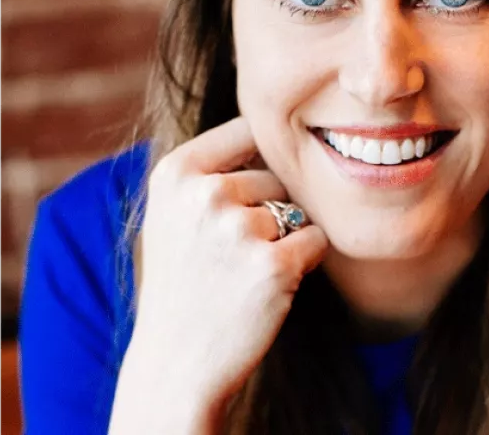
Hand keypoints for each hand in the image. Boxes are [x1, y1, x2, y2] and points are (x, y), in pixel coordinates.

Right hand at [109, 116, 328, 433]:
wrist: (176, 364)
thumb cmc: (182, 282)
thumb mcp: (172, 212)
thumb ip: (213, 167)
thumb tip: (276, 124)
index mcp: (176, 172)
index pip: (249, 130)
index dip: (260, 161)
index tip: (246, 194)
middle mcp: (204, 194)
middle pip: (277, 175)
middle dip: (270, 210)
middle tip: (233, 254)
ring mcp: (238, 229)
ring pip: (298, 209)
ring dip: (286, 237)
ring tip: (245, 271)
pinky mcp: (273, 266)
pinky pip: (316, 240)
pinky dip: (305, 261)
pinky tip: (269, 285)